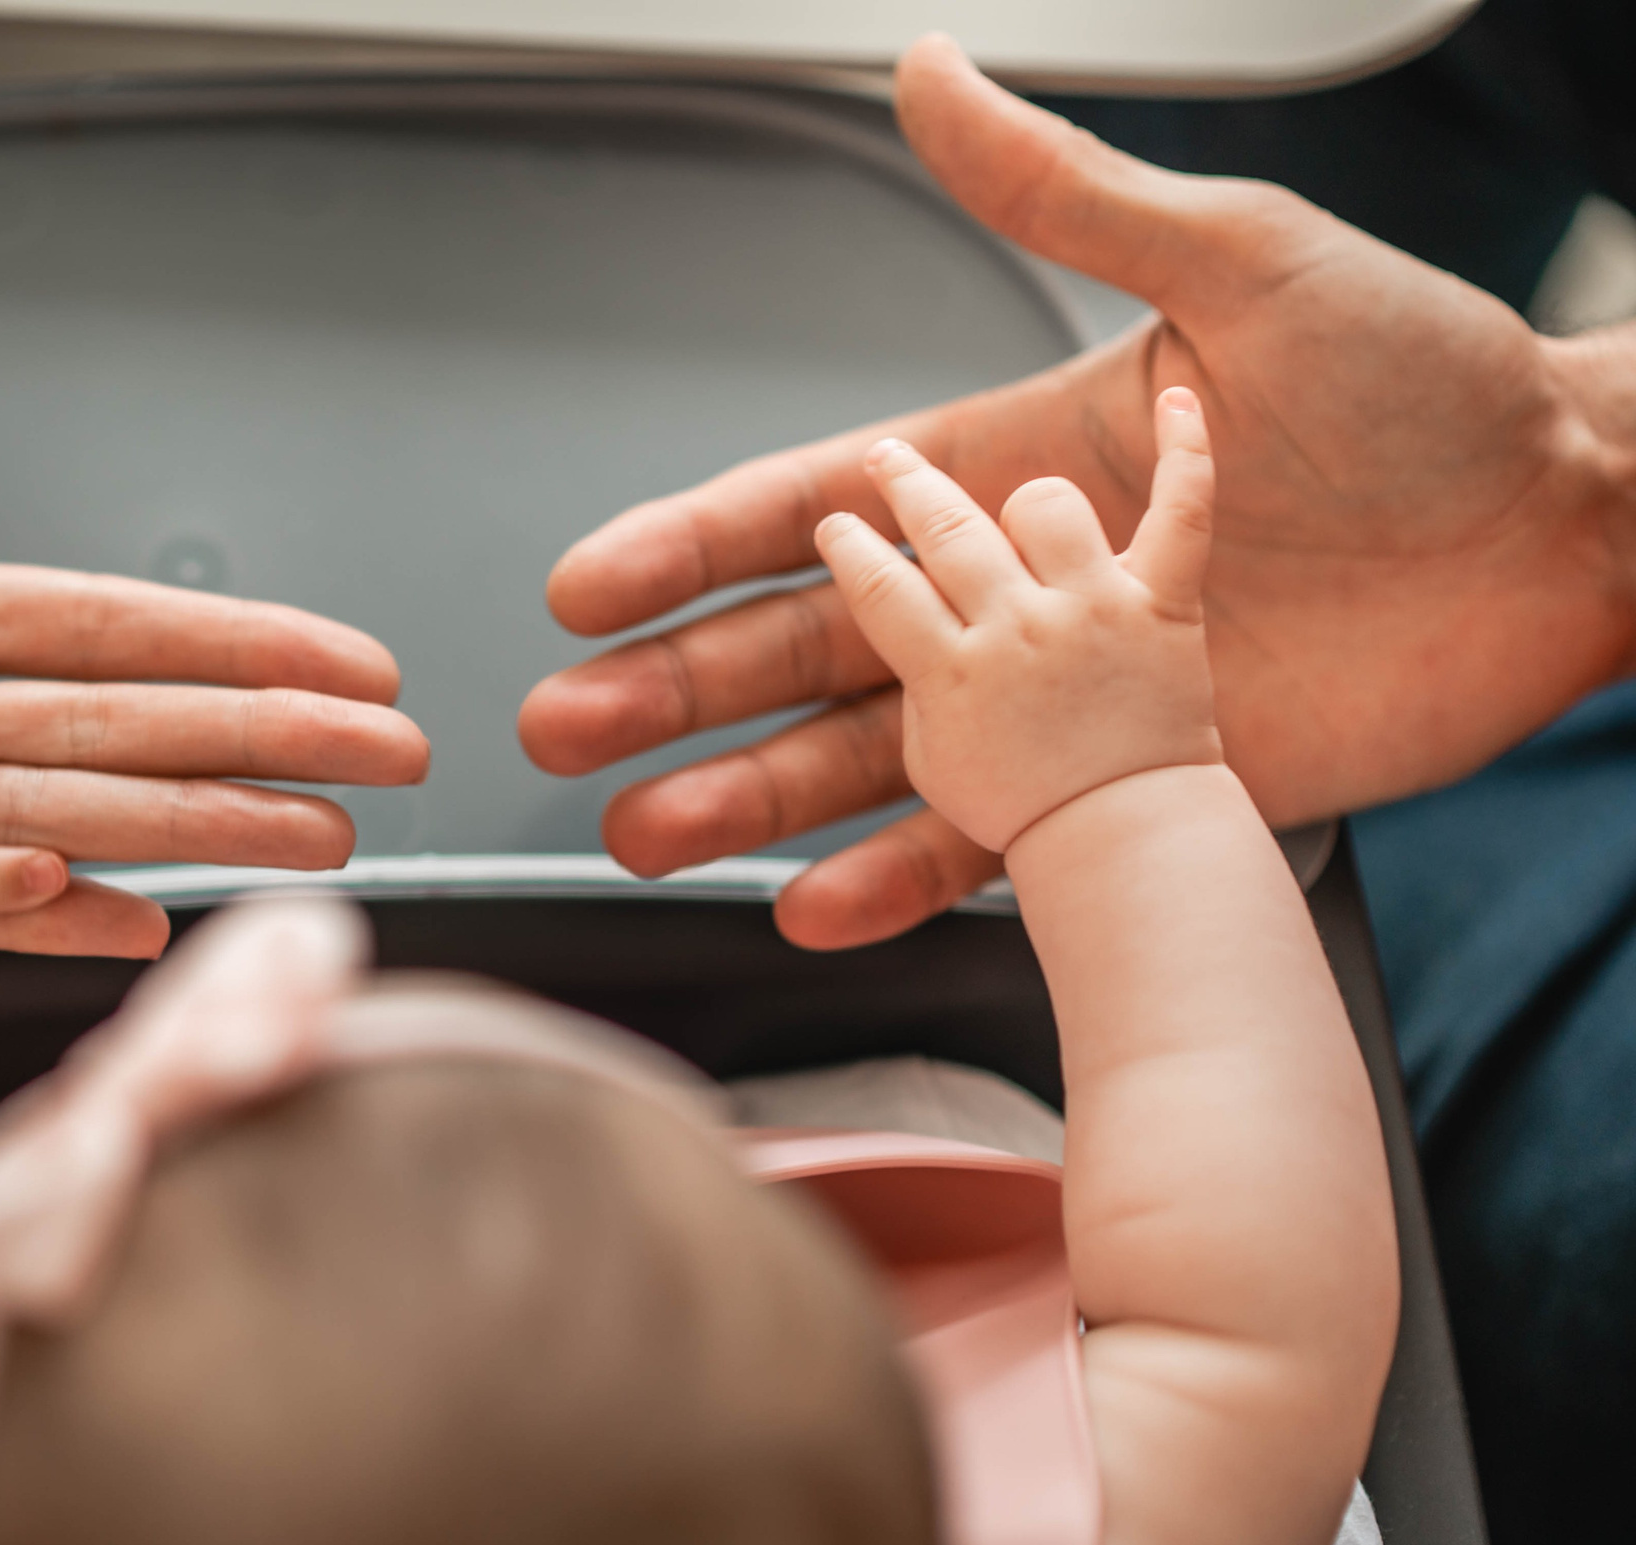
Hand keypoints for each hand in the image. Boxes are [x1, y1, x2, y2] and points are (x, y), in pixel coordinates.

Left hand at [0, 301, 428, 956]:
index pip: (98, 620)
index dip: (232, 640)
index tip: (345, 660)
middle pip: (112, 719)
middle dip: (261, 742)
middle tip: (397, 762)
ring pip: (48, 804)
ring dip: (189, 824)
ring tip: (318, 843)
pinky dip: (28, 913)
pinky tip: (137, 922)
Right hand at [519, 34, 1635, 946]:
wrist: (1567, 520)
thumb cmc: (1420, 379)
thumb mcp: (1234, 260)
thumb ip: (1066, 194)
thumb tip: (930, 75)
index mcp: (1013, 466)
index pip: (812, 510)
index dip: (689, 546)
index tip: (588, 587)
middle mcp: (1017, 589)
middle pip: (804, 645)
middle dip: (674, 689)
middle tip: (567, 730)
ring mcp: (1068, 695)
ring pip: (871, 755)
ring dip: (752, 797)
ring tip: (647, 831)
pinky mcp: (1138, 781)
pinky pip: (993, 843)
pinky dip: (902, 877)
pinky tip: (815, 903)